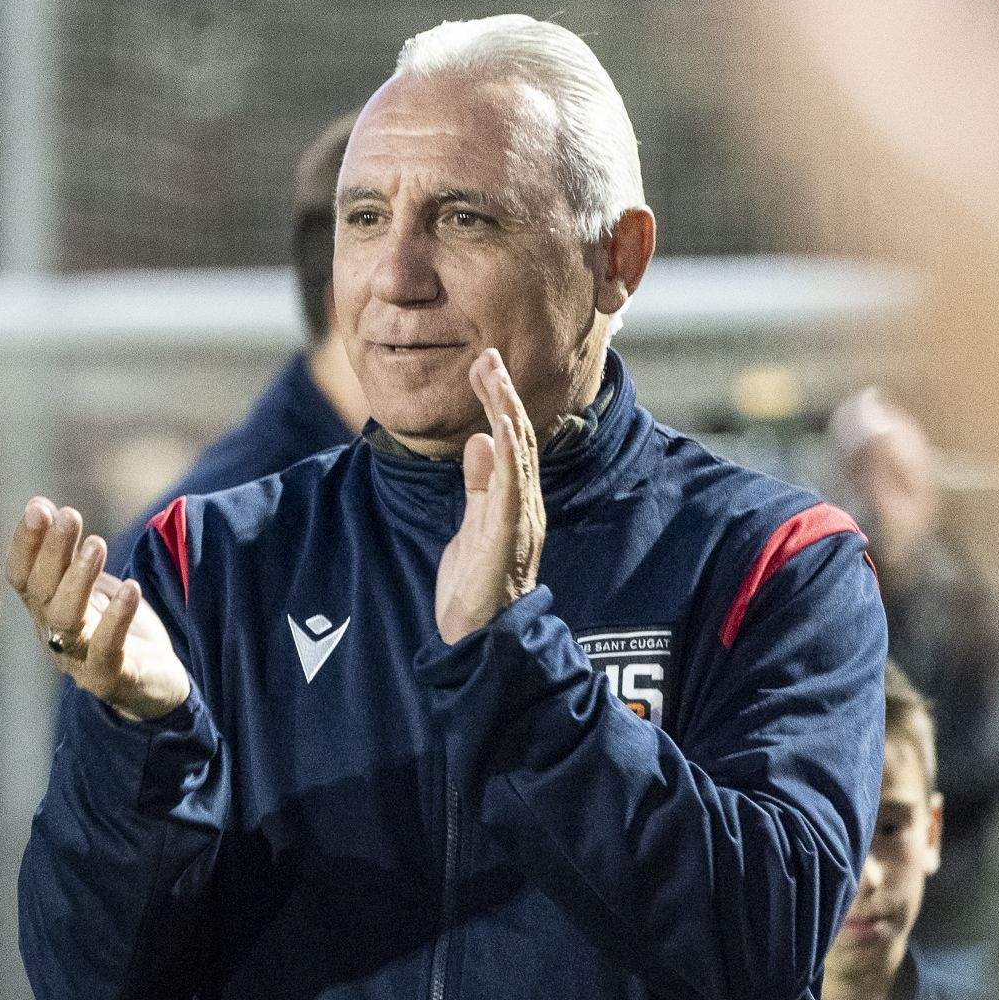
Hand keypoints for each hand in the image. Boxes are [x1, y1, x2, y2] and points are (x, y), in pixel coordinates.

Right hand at [7, 498, 191, 722]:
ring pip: (66, 620)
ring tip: (96, 544)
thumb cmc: (117, 629)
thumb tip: (44, 505)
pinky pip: (108, 651)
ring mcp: (79, 660)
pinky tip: (131, 587)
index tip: (39, 506)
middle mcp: (53, 635)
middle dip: (53, 551)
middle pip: (41, 592)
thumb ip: (69, 553)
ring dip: (78, 579)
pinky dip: (117, 618)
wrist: (154, 686)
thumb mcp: (91, 586)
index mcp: (44, 611)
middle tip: (69, 516)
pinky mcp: (112, 678)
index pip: (21, 576)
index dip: (25, 543)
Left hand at [435, 349, 546, 644]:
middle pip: (520, 442)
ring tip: (493, 380)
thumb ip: (479, 487)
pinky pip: (508, 499)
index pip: (513, 443)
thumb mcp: (473, 527)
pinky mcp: (504, 546)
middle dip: (504, 397)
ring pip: (518, 462)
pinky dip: (505, 466)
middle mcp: (525, 509)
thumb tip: (479, 441)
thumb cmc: (477, 588)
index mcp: (515, 503)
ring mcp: (519, 526)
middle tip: (488, 356)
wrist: (479, 643)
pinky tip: (498, 436)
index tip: (486, 364)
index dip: (501, 401)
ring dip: (506, 417)